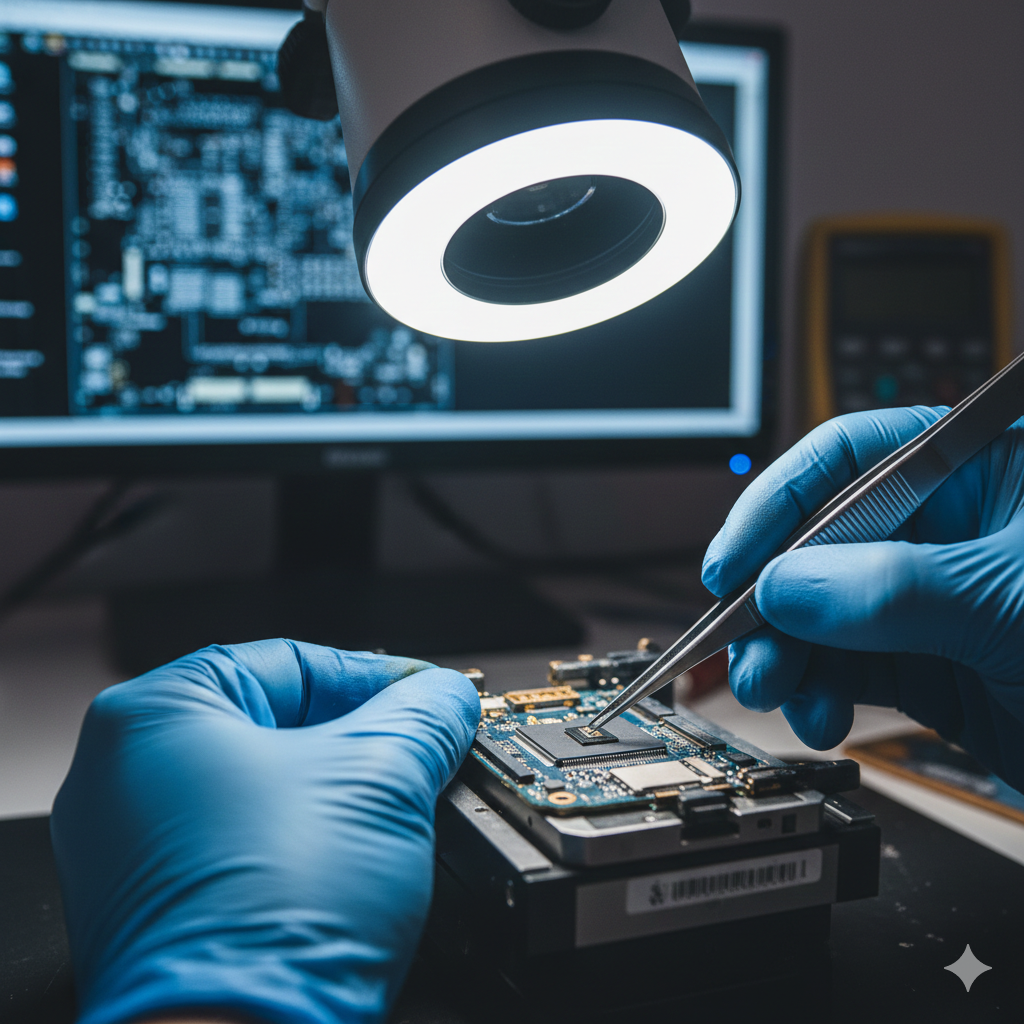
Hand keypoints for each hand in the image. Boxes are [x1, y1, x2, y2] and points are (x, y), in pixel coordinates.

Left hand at [49, 640, 479, 1023]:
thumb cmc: (271, 919)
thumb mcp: (380, 778)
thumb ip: (423, 715)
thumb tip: (445, 698)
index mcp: (152, 717)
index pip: (291, 662)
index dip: (377, 676)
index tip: (429, 694)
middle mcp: (122, 777)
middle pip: (275, 722)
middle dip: (360, 737)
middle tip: (420, 748)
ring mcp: (132, 850)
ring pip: (263, 787)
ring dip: (337, 790)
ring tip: (396, 804)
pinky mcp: (158, 909)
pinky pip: (244, 843)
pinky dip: (303, 839)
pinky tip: (353, 856)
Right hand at [701, 408, 1023, 785]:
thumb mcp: (1015, 602)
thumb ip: (894, 589)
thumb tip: (786, 586)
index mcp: (984, 473)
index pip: (855, 457)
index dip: (781, 502)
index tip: (735, 562)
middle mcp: (949, 532)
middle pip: (822, 543)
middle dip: (774, 598)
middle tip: (741, 643)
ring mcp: (934, 602)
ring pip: (823, 613)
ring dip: (784, 653)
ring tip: (771, 688)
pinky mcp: (932, 665)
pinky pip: (845, 667)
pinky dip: (817, 691)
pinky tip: (818, 712)